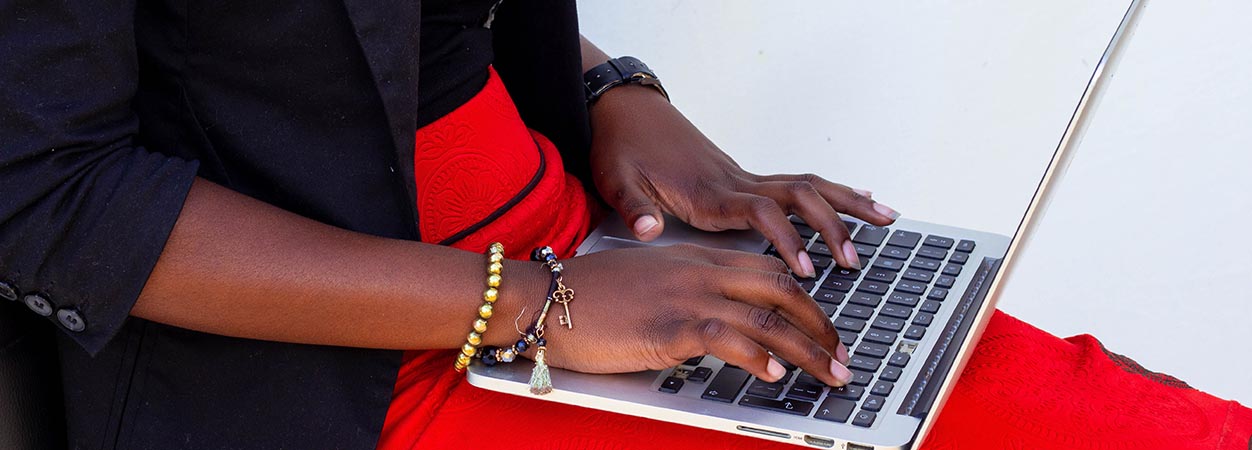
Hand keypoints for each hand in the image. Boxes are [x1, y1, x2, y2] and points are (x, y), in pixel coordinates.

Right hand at [526, 244, 852, 386]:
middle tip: (843, 355)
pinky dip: (758, 358)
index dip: (805, 299)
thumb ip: (684, 293)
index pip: (767, 271)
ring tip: (831, 374)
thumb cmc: (586, 296)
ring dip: (808, 349)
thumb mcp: (647, 283)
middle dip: (821, 324)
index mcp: (695, 259)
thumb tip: (713, 324)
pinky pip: (728, 338)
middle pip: (781, 289)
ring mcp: (686, 296)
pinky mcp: (668, 325)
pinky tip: (774, 375)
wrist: (543, 298)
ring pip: (767, 318)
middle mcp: (699, 271)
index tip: (824, 327)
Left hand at [588, 85, 899, 276]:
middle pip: (798, 196)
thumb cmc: (620, 146)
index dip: (786, 239)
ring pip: (806, 186)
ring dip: (847, 202)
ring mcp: (742, 176)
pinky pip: (797, 184)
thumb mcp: (616, 179)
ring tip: (886, 218)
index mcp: (708, 191)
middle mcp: (734, 181)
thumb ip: (635, 208)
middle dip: (832, 226)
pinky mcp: (742, 176)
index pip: (761, 211)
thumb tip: (647, 230)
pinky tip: (857, 199)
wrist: (623, 110)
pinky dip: (831, 192)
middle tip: (855, 259)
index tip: (805, 268)